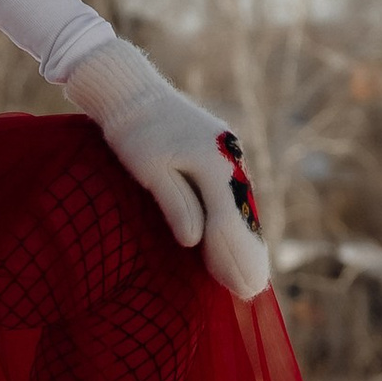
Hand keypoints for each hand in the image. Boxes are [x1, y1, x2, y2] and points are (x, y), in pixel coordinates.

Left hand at [61, 39, 270, 299]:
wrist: (132, 90)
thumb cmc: (133, 130)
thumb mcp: (149, 169)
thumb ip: (175, 204)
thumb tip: (194, 241)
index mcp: (212, 164)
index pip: (228, 222)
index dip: (235, 258)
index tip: (242, 287)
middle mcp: (227, 158)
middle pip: (241, 215)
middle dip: (246, 254)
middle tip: (249, 290)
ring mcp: (226, 152)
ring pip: (239, 203)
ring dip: (242, 236)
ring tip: (245, 270)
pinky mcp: (219, 149)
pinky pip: (231, 191)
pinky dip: (232, 216)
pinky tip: (229, 234)